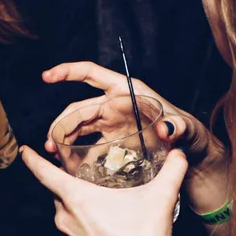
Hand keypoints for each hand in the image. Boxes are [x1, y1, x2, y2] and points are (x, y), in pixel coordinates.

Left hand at [21, 146, 185, 235]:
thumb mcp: (160, 198)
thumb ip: (172, 171)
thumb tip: (180, 152)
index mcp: (76, 197)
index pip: (44, 173)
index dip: (32, 159)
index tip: (24, 150)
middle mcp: (64, 215)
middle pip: (59, 190)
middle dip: (70, 182)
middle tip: (89, 178)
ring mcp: (66, 235)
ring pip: (65, 209)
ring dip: (78, 203)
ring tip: (101, 203)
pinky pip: (70, 227)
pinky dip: (80, 220)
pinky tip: (101, 223)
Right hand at [43, 62, 226, 174]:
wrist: (187, 152)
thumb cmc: (188, 133)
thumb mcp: (186, 127)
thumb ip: (178, 126)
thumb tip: (167, 130)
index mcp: (126, 92)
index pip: (91, 75)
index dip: (68, 72)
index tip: (47, 76)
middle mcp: (114, 104)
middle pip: (79, 108)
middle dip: (61, 124)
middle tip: (51, 144)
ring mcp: (110, 122)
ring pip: (78, 125)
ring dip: (63, 138)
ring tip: (54, 154)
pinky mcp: (110, 139)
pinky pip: (87, 142)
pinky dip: (75, 151)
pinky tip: (68, 163)